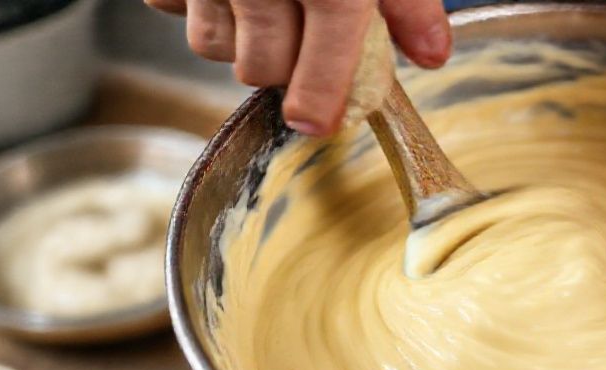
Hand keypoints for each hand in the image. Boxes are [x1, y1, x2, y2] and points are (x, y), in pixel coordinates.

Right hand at [144, 0, 450, 136]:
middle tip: (303, 41)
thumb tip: (431, 55)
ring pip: (215, 45)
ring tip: (266, 6)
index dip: (317, 104)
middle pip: (261, 67)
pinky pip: (174, 5)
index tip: (316, 121)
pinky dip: (200, 3)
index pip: (318, 68)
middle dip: (285, 66)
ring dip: (241, 38)